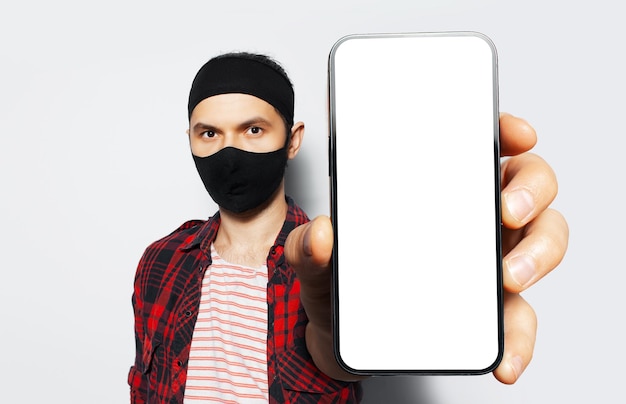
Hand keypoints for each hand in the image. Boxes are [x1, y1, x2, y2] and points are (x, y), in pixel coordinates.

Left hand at [285, 113, 568, 383]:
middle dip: (530, 191)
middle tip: (506, 211)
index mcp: (435, 189)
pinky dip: (519, 340)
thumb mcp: (318, 260)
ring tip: (508, 279)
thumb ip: (310, 247)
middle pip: (528, 185)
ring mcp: (484, 261)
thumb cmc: (340, 282)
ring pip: (541, 243)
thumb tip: (324, 235)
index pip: (481, 145)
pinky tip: (504, 358)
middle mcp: (469, 218)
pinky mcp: (487, 309)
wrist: (343, 338)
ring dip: (537, 256)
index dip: (507, 132)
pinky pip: (518, 319)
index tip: (516, 134)